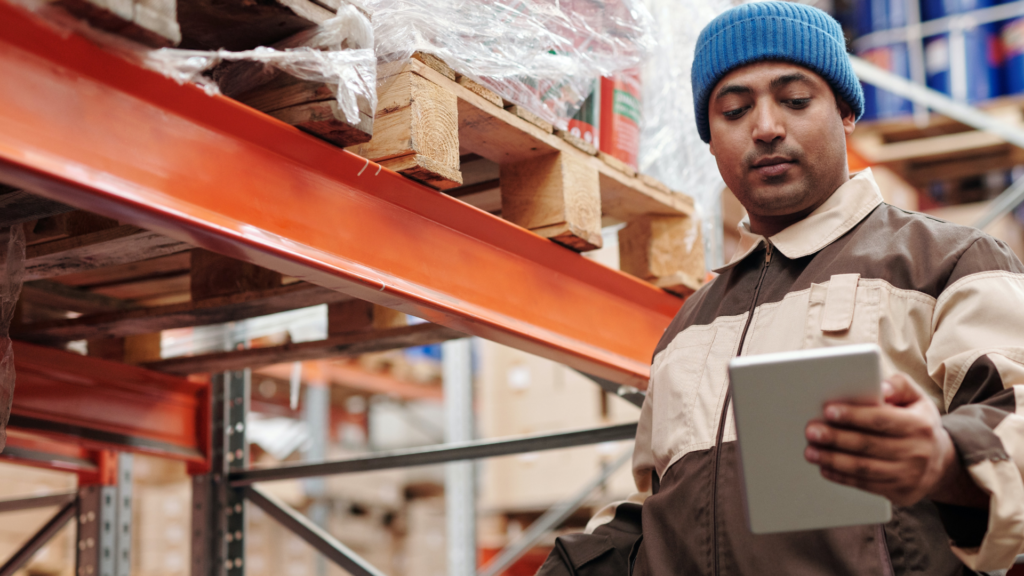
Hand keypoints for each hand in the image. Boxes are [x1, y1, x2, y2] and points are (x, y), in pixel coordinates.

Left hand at [803, 373, 960, 506]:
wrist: (941, 464)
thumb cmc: (918, 424)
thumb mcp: (917, 399)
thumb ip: (899, 385)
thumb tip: (881, 387)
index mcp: (918, 425)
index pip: (881, 419)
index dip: (853, 415)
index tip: (828, 411)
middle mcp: (916, 451)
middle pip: (868, 445)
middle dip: (836, 438)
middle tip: (811, 431)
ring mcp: (909, 475)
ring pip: (864, 468)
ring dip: (833, 460)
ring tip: (811, 452)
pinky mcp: (900, 492)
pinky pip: (865, 485)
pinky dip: (842, 477)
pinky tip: (825, 468)